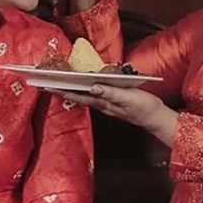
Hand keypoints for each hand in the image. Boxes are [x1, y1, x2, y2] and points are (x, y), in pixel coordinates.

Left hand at [56, 85, 176, 145]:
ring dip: (71, 90)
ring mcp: (106, 104)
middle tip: (45, 84)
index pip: (78, 95)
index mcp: (103, 102)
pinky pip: (94, 95)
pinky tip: (83, 86)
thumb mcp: (128, 98)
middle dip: (62, 90)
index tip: (48, 86)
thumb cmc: (144, 107)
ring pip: (85, 96)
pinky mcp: (113, 102)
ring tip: (58, 84)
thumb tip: (93, 86)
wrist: (156, 118)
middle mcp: (102, 104)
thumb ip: (111, 93)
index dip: (63, 91)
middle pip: (78, 96)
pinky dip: (85, 90)